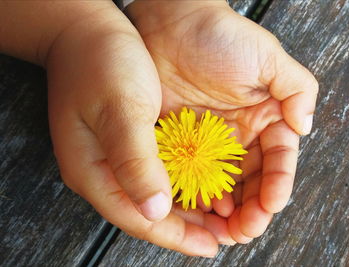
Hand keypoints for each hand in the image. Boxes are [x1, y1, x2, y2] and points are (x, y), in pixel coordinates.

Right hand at [46, 4, 218, 256]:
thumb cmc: (101, 64)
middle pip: (148, 213)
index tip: (210, 247)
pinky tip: (203, 185)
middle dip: (186, 229)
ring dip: (187, 210)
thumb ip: (135, 162)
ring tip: (220, 219)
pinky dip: (181, 184)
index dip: (175, 237)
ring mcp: (114, 157)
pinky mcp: (127, 141)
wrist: (86, 31)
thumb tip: (155, 211)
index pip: (138, 218)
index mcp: (94, 170)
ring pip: (155, 196)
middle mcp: (103, 171)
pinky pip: (157, 174)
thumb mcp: (121, 109)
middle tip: (222, 237)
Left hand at [127, 0, 317, 243]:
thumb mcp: (268, 58)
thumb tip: (306, 128)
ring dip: (227, 212)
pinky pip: (191, 178)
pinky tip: (199, 211)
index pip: (277, 161)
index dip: (277, 185)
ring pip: (223, 187)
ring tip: (225, 230)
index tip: (272, 204)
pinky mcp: (181, 144)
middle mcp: (239, 135)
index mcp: (264, 118)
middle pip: (251, 182)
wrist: (169, 24)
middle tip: (246, 230)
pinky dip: (197, 197)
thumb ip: (297, 90)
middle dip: (253, 210)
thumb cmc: (219, 36)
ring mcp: (209, 143)